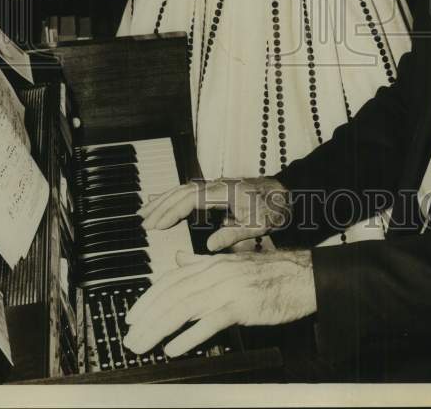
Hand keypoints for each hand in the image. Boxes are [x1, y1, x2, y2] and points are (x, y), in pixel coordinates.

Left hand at [123, 248, 315, 357]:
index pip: (171, 280)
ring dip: (159, 328)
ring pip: (184, 308)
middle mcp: (216, 273)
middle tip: (130, 337)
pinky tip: (174, 348)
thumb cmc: (272, 272)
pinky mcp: (242, 306)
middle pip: (172, 295)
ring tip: (143, 344)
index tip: (132, 316)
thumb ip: (203, 263)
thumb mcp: (233, 263)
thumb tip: (179, 260)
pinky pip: (210, 322)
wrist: (304, 276)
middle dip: (147, 317)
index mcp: (213, 263)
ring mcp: (228, 288)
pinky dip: (189, 336)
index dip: (148, 298)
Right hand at [140, 176, 289, 251]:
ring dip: (164, 199)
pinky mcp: (218, 190)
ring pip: (184, 189)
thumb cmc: (276, 208)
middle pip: (182, 191)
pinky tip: (165, 206)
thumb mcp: (258, 225)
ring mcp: (217, 186)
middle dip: (161, 205)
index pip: (191, 199)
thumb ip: (233, 234)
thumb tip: (209, 245)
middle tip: (142, 220)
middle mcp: (218, 185)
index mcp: (226, 191)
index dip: (172, 212)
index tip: (157, 225)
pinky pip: (191, 192)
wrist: (289, 194)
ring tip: (145, 212)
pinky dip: (175, 198)